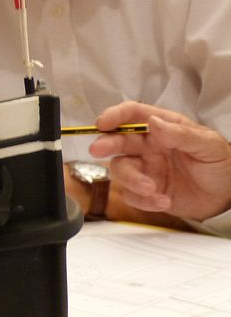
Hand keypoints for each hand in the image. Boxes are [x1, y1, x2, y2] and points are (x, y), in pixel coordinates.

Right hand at [89, 101, 230, 221]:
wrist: (227, 197)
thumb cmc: (221, 164)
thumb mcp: (208, 145)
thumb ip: (181, 134)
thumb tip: (153, 123)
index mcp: (163, 127)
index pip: (133, 115)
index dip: (115, 115)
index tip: (103, 123)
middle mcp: (148, 146)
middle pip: (117, 140)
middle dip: (106, 144)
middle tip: (99, 150)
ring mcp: (145, 168)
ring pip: (120, 169)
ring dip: (131, 179)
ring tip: (151, 188)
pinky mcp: (145, 191)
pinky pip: (131, 195)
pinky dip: (144, 200)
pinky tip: (163, 201)